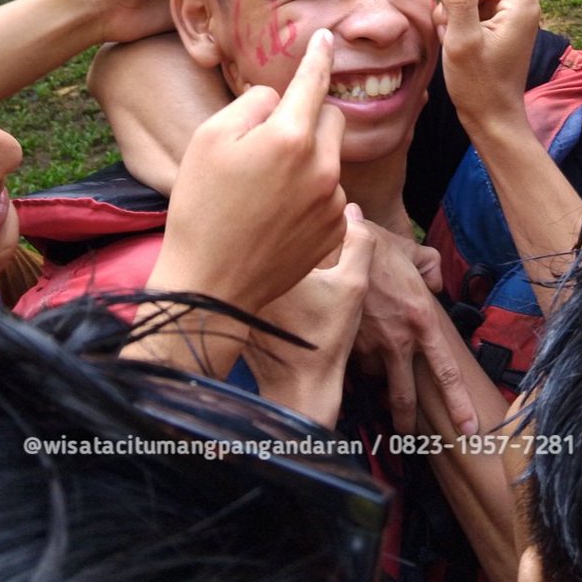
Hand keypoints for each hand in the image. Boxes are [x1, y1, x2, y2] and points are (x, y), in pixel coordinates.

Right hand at [148, 28, 346, 314]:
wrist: (211, 283)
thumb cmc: (201, 205)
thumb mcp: (209, 138)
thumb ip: (250, 104)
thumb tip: (277, 99)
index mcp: (290, 136)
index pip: (313, 81)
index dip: (318, 56)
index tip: (326, 38)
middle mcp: (322, 167)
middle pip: (331, 118)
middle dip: (308, 117)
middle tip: (269, 140)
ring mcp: (332, 202)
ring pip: (329, 158)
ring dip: (308, 159)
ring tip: (264, 189)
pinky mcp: (334, 231)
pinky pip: (330, 194)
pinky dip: (311, 193)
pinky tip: (276, 213)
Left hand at [245, 205, 375, 427]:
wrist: (300, 386)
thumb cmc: (326, 337)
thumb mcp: (352, 288)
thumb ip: (358, 245)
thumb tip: (351, 209)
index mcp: (269, 261)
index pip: (267, 217)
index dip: (275, 203)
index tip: (279, 196)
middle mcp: (240, 275)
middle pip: (245, 232)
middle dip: (253, 218)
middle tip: (264, 205)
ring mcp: (228, 294)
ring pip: (232, 255)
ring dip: (242, 244)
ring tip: (254, 232)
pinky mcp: (223, 308)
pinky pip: (225, 276)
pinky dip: (235, 269)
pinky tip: (250, 268)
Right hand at [354, 224, 477, 435]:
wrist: (339, 243)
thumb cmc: (378, 245)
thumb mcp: (414, 251)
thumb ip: (431, 268)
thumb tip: (436, 282)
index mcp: (422, 321)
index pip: (446, 372)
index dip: (458, 403)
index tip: (468, 427)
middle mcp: (398, 341)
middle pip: (404, 396)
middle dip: (407, 422)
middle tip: (408, 438)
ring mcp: (368, 345)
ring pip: (374, 374)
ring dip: (374, 374)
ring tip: (369, 362)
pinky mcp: (343, 342)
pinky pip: (352, 358)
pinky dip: (352, 354)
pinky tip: (345, 340)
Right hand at [434, 0, 541, 132]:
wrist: (491, 118)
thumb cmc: (479, 85)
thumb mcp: (463, 41)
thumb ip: (459, 1)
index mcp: (521, 3)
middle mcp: (519, 5)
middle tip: (441, 4)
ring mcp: (508, 17)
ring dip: (454, 3)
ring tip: (447, 30)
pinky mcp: (496, 28)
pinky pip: (474, 6)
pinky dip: (457, 16)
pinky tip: (450, 38)